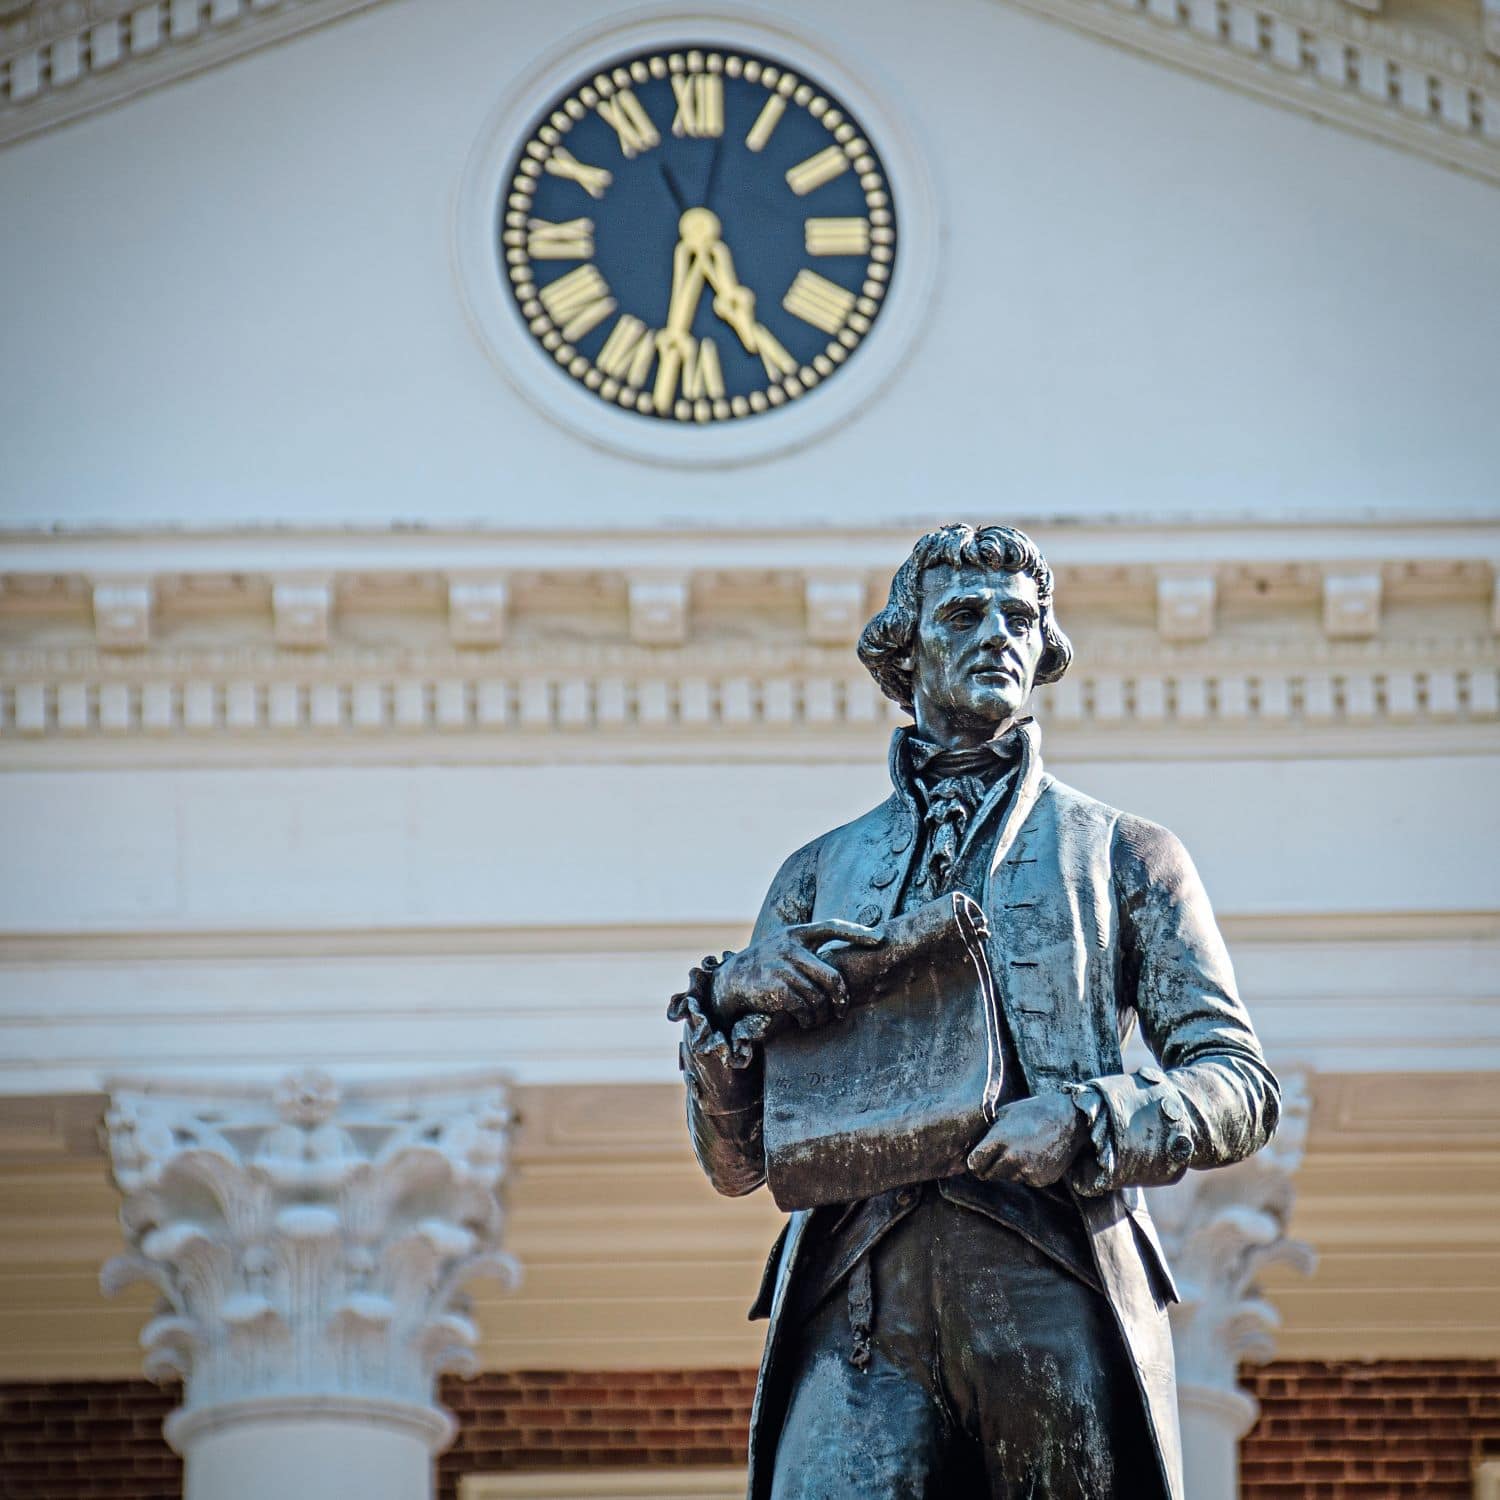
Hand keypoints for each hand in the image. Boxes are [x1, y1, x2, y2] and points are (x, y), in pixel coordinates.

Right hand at [711, 920, 883, 1032]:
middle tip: (842, 1009)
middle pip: (832, 975)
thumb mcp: (784, 949)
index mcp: (796, 934)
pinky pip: (803, 1007)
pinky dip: (808, 1018)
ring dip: (822, 1014)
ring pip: (818, 996)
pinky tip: (805, 1021)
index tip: (879, 939)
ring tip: (819, 1019)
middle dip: (842, 997)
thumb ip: (808, 950)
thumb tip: (843, 963)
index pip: (832, 926)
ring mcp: (782, 966)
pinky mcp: (774, 986)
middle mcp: (790, 946)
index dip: (857, 932)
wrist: (730, 981)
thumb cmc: (766, 966)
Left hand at [966, 1094, 1086, 1187]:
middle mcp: (1012, 1157)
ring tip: (1021, 1149)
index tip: (977, 1159)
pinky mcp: (1041, 1180)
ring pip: (1007, 1177)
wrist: (1071, 1121)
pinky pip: (1024, 1180)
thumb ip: (990, 1132)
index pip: (974, 1163)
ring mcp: (1028, 1170)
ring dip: (1008, 1169)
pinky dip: (1026, 1172)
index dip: (974, 1162)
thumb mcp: (1006, 1113)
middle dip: (989, 1167)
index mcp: (1000, 1139)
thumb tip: (976, 1145)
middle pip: (988, 1174)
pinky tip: (1035, 1155)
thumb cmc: (1035, 1111)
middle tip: (998, 1155)